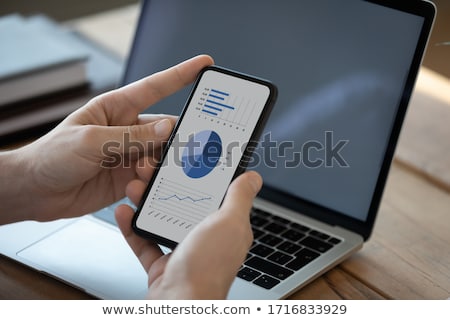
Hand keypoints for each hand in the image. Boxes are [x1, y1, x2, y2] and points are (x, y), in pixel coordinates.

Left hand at [0, 55, 213, 223]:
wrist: (34, 192)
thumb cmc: (52, 156)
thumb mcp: (90, 140)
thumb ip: (131, 136)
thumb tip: (167, 128)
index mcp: (116, 108)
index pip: (154, 88)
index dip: (181, 75)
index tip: (204, 66)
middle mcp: (127, 130)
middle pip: (165, 128)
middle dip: (178, 136)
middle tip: (191, 144)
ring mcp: (130, 154)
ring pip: (161, 155)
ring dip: (160, 165)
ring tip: (143, 172)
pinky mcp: (129, 178)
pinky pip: (152, 178)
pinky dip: (152, 184)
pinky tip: (138, 187)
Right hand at [115, 171, 261, 298]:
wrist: (179, 306)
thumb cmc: (207, 269)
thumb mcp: (229, 223)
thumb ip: (239, 198)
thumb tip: (253, 177)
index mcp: (226, 227)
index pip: (214, 193)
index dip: (200, 175)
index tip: (185, 158)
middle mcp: (206, 238)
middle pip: (184, 203)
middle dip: (165, 185)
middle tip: (152, 169)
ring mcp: (183, 252)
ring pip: (162, 219)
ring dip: (146, 202)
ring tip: (135, 186)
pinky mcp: (162, 264)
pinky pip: (145, 241)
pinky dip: (132, 227)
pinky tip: (124, 212)